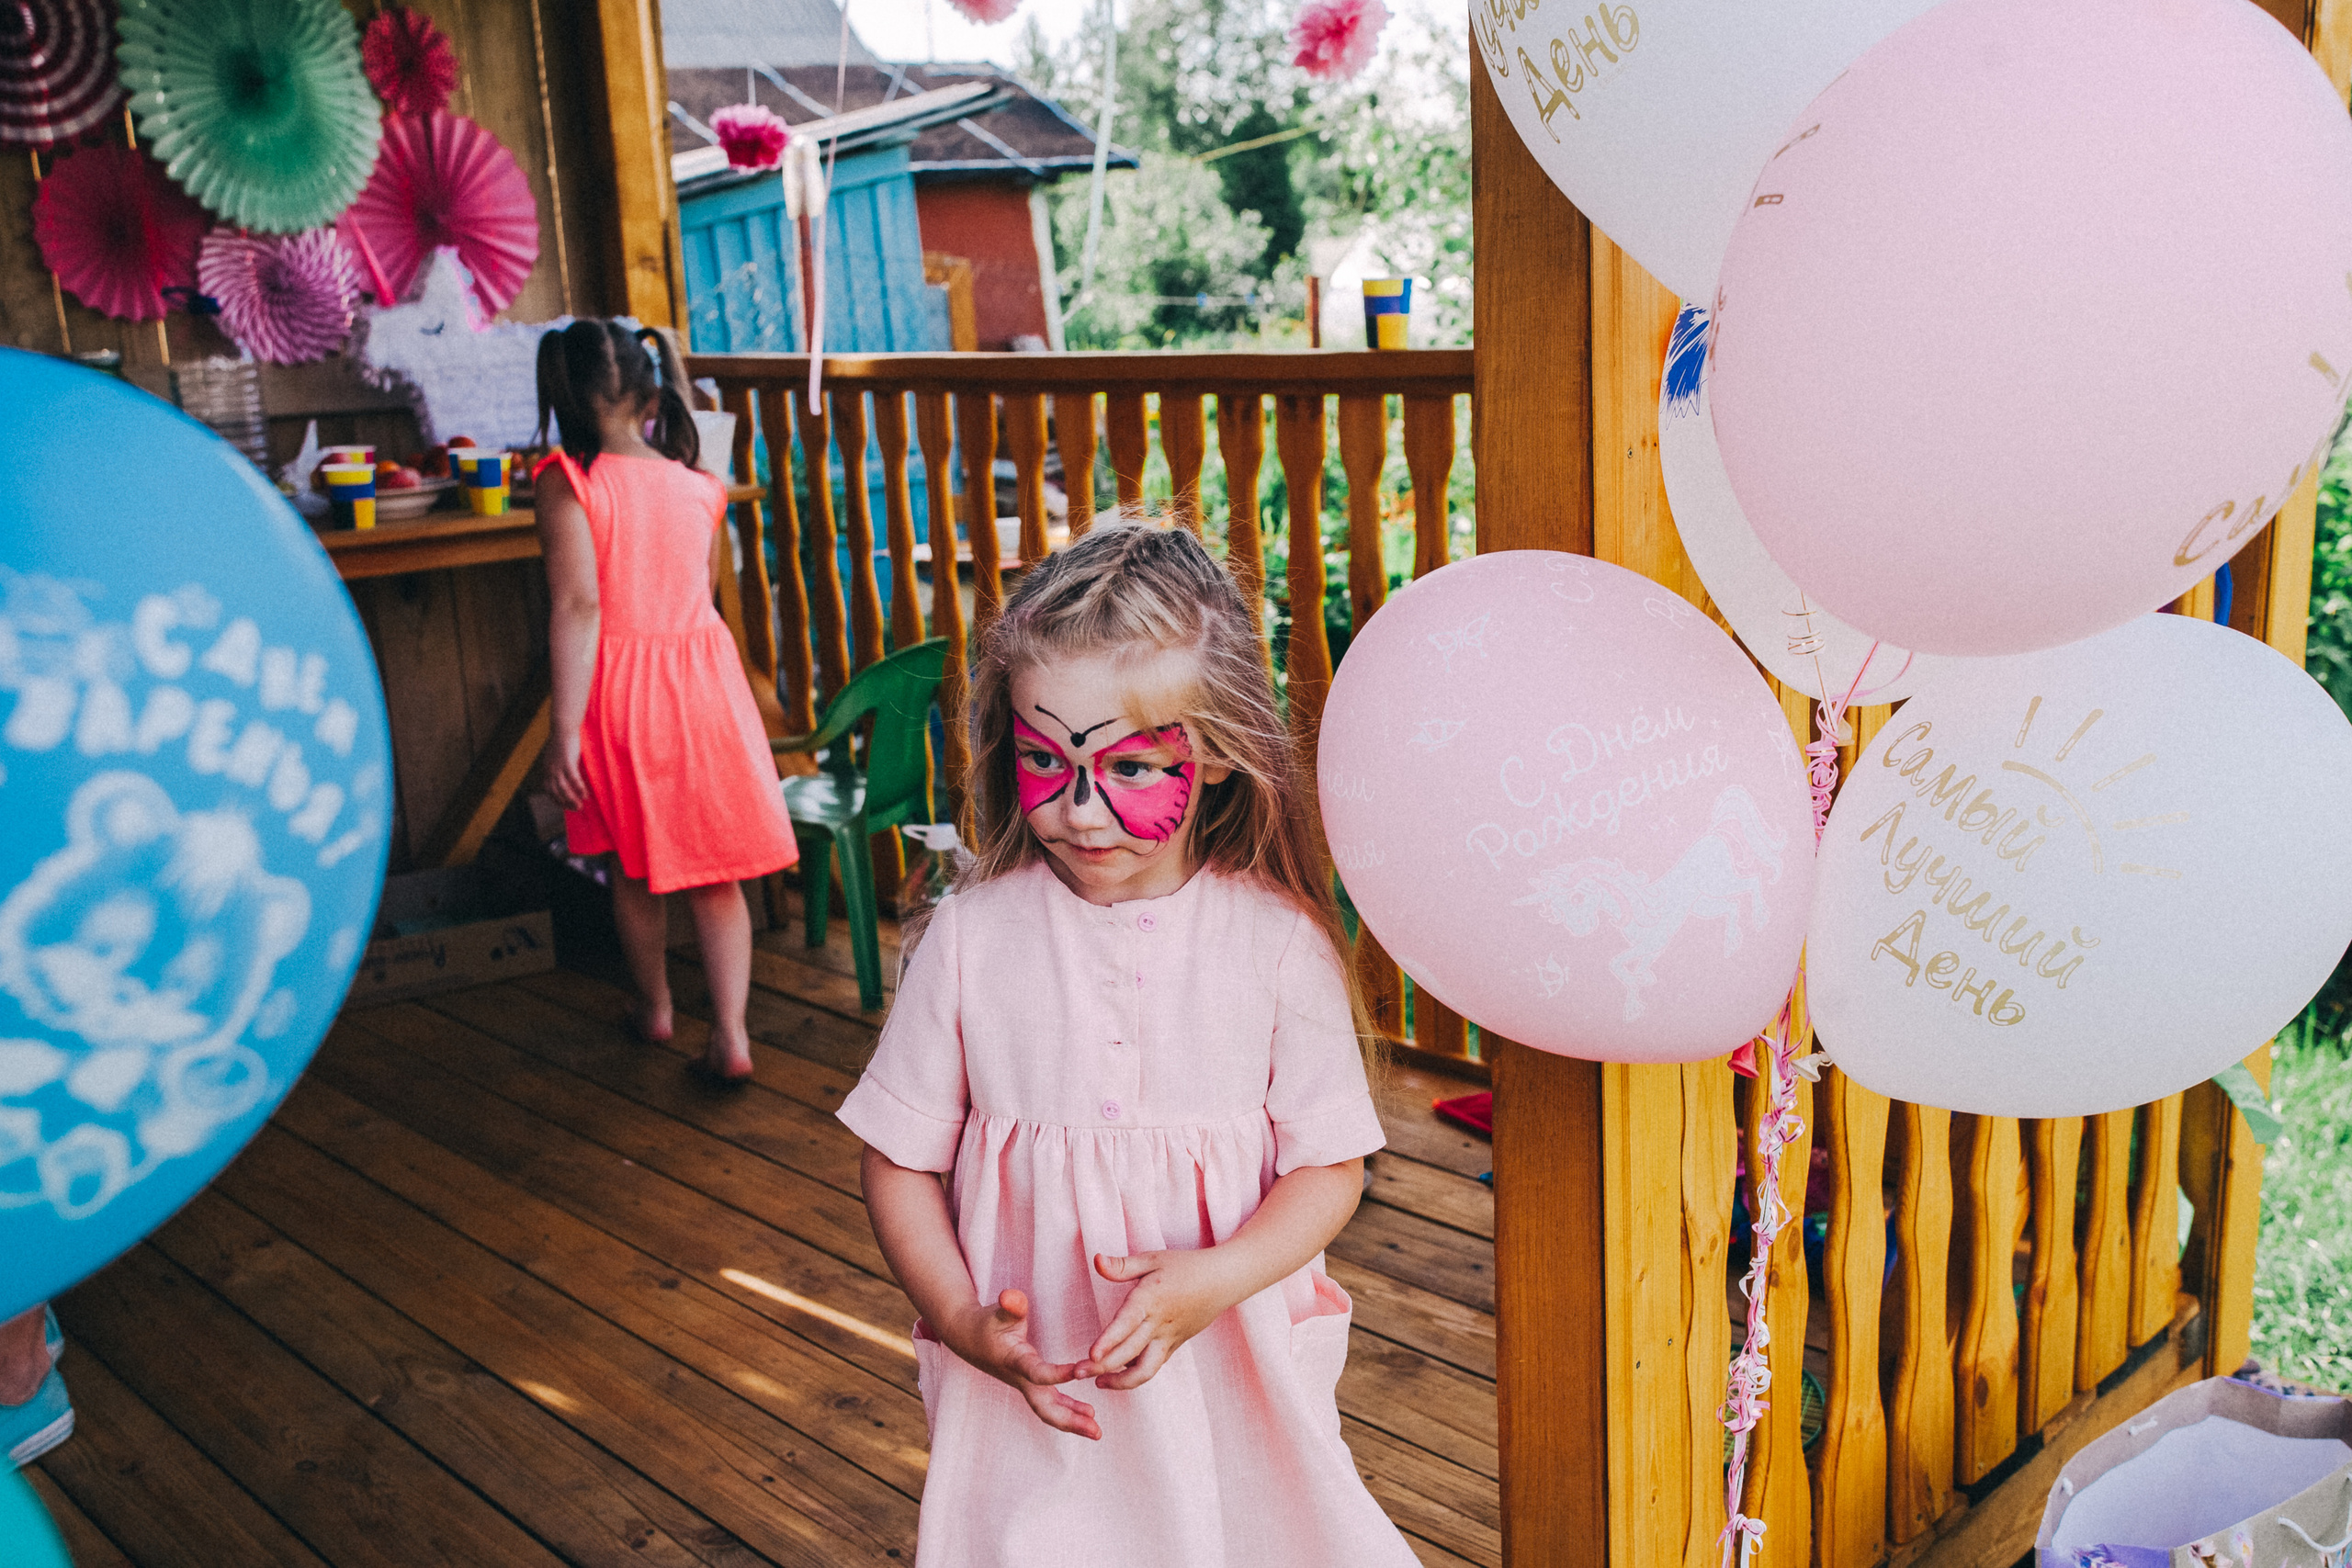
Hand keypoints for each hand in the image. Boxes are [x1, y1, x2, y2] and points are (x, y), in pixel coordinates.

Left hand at [542, 734, 589, 810]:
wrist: (563, 727)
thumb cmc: (563, 740)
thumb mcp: (556, 755)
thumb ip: (558, 765)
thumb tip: (565, 774)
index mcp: (547, 769)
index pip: (549, 790)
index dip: (556, 800)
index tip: (566, 806)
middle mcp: (550, 770)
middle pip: (556, 792)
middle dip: (565, 803)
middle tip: (576, 808)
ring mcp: (558, 767)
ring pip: (563, 789)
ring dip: (571, 799)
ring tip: (580, 806)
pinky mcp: (567, 762)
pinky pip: (573, 779)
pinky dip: (579, 788)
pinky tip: (585, 794)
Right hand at [944, 1290, 1099, 1439]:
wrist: (969, 1338)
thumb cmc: (988, 1322)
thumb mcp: (999, 1311)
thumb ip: (1011, 1305)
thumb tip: (1010, 1296)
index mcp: (1015, 1361)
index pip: (1038, 1373)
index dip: (1058, 1374)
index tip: (1081, 1371)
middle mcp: (1021, 1379)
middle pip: (1044, 1407)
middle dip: (1070, 1420)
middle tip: (1096, 1430)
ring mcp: (1026, 1386)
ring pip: (1049, 1410)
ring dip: (1073, 1421)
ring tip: (1096, 1431)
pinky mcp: (1030, 1386)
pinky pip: (1051, 1404)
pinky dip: (1069, 1411)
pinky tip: (1089, 1414)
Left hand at [1083, 1247, 1241, 1390]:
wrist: (1223, 1281)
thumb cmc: (1185, 1266)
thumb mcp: (1153, 1259)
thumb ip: (1122, 1266)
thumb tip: (1096, 1260)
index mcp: (1151, 1299)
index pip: (1127, 1324)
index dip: (1108, 1341)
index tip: (1091, 1355)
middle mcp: (1159, 1323)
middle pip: (1130, 1352)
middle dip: (1103, 1367)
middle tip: (1078, 1374)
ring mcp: (1168, 1338)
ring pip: (1146, 1369)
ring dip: (1121, 1381)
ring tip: (1099, 1383)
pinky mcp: (1174, 1346)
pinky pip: (1154, 1366)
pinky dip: (1135, 1374)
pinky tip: (1118, 1374)